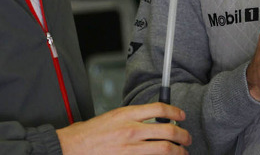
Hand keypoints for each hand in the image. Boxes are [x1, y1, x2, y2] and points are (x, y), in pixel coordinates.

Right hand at [56, 102, 190, 153]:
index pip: (159, 108)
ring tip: (182, 152)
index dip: (175, 111)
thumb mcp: (113, 116)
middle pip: (167, 130)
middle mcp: (131, 130)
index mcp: (126, 114)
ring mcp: (130, 148)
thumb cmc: (90, 133)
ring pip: (164, 148)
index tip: (181, 116)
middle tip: (187, 138)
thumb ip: (133, 117)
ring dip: (178, 151)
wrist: (73, 147)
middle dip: (183, 135)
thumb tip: (153, 120)